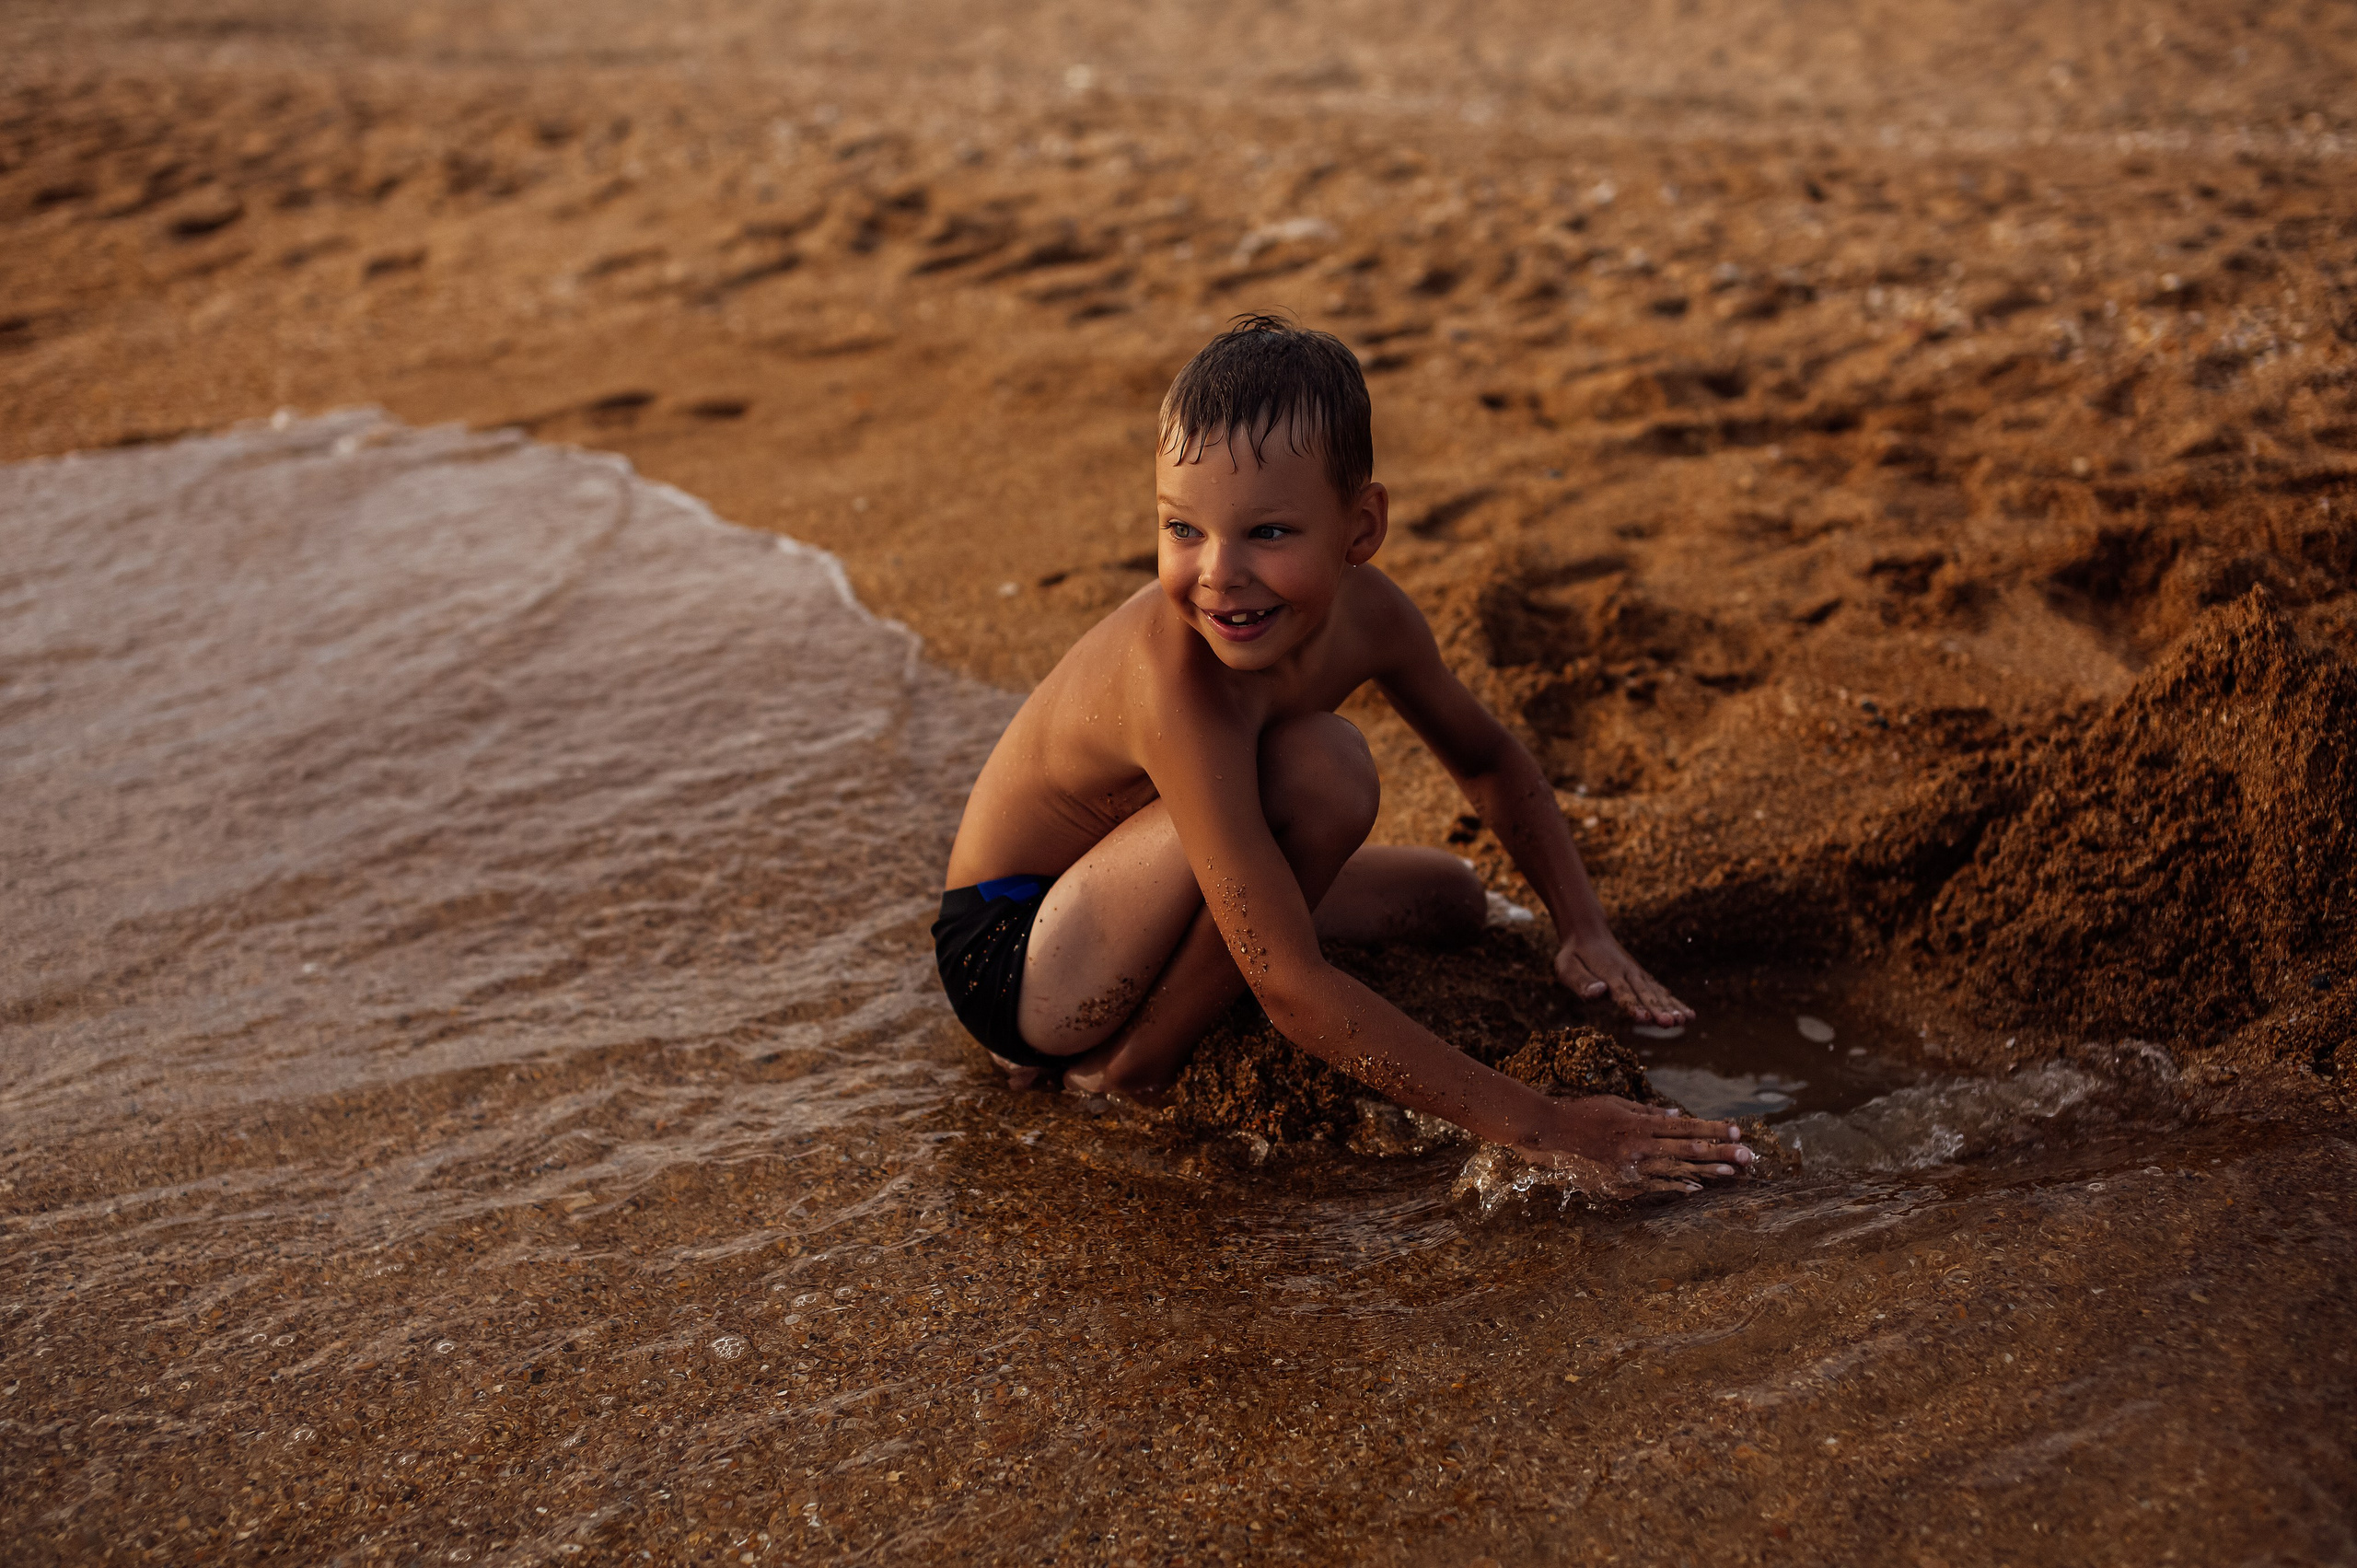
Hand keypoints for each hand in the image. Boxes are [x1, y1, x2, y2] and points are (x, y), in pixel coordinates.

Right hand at [1520, 1095, 1750, 1193]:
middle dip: (1720, 1151)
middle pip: (1688, 1148)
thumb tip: (1679, 1115)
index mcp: (1641, 1122)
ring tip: (1732, 1172)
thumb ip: (1650, 1112)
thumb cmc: (1585, 1111)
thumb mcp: (1618, 1104)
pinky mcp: (1622, 1178)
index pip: (1685, 1125)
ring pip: (1677, 1168)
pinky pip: (1655, 1183)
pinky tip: (1698, 1187)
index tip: (1737, 1129)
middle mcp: (1640, 1144)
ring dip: (1706, 1170)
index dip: (1712, 1128)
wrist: (1554, 1131)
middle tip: (1748, 1155)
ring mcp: (1632, 1164)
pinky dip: (1677, 1185)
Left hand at [1554, 928, 1694, 1026]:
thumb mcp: (1567, 967)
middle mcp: (1628, 974)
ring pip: (1657, 992)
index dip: (1632, 1005)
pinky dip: (1674, 1002)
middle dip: (1657, 1009)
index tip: (1643, 1018)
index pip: (1622, 992)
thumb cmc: (1574, 954)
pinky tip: (1688, 1014)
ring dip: (1672, 1007)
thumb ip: (1582, 982)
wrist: (1588, 933)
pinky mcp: (1643, 978)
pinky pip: (1660, 991)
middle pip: (1644, 994)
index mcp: (1608, 974)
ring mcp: (1637, 975)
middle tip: (1670, 1022)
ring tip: (1687, 1020)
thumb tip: (1599, 991)